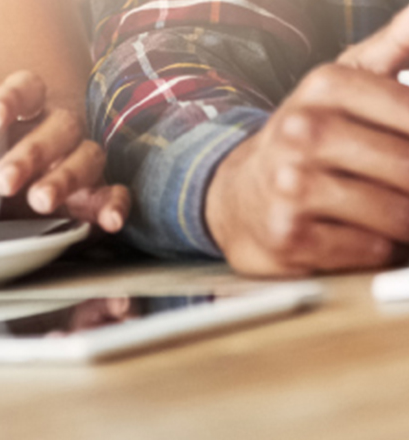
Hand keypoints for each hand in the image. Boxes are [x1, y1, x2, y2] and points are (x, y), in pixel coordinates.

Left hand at [0, 38, 128, 232]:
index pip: (26, 86)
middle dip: (31, 153)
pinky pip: (114, 192)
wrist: (21, 173)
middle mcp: (58, 126)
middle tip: (1, 179)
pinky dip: (113, 205)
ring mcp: (80, 156)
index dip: (10, 98)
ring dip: (65, 180)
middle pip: (56, 128)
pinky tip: (106, 219)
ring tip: (41, 201)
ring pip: (86, 159)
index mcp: (25, 103)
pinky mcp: (98, 189)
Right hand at [204, 64, 408, 274]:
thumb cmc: (308, 139)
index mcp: (325, 85)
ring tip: (396, 211)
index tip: (408, 148)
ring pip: (399, 213)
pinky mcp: (289, 236)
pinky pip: (372, 249)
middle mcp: (301, 130)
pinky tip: (366, 234)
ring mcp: (290, 185)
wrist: (237, 197)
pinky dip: (383, 249)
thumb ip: (395, 47)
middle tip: (405, 183)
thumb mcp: (344, 83)